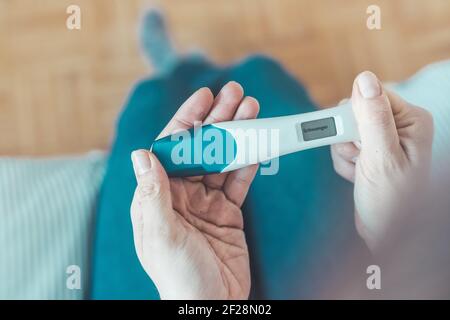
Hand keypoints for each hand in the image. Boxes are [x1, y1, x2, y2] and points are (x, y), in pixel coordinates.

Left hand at [130, 82, 258, 298]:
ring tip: (252, 110)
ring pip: (222, 160)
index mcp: (158, 196)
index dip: (187, 120)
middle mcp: (180, 195)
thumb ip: (153, 194)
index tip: (203, 98)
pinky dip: (249, 161)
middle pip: (200, 148)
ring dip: (237, 135)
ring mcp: (206, 202)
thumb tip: (142, 154)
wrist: (211, 305)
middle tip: (236, 94)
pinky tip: (257, 143)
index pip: (171, 148)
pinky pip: (239, 181)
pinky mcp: (228, 212)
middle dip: (217, 120)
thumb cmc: (179, 277)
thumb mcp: (161, 235)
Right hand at [331, 71, 433, 252]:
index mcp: (410, 121)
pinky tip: (358, 177)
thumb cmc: (392, 202)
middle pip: (353, 113)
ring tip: (361, 173)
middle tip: (360, 160)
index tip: (354, 140)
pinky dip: (344, 164)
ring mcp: (382, 141)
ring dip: (344, 154)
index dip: (354, 117)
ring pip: (344, 132)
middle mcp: (398, 127)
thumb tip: (365, 78)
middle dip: (347, 139)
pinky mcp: (369, 154)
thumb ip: (372, 117)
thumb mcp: (381, 157)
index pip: (370, 96)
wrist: (386, 234)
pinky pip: (342, 147)